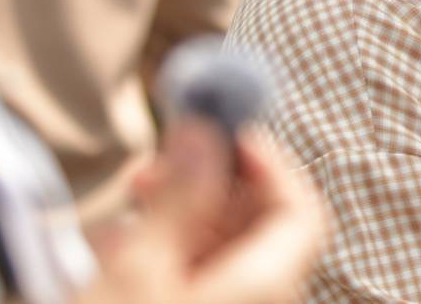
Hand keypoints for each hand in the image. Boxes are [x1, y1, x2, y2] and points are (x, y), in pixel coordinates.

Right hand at [78, 120, 325, 303]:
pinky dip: (166, 262)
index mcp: (269, 285)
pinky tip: (117, 253)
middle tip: (156, 169)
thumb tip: (210, 132)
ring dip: (180, 222)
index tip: (222, 133)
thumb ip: (182, 197)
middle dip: (212, 188)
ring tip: (126, 209)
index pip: (303, 210)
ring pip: (222, 258)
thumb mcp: (141, 270)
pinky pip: (197, 288)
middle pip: (260, 230)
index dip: (270, 163)